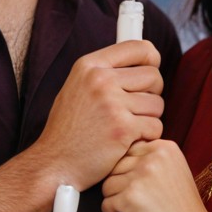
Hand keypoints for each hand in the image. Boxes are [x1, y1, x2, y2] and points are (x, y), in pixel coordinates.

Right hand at [33, 41, 163, 193]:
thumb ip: (105, 72)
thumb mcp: (77, 88)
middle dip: (151, 93)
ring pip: (157, 104)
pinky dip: (147, 137)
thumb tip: (143, 59)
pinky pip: (155, 126)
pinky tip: (127, 142)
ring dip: (149, 118)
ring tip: (127, 127)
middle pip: (153, 76)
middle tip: (136, 108)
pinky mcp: (123, 129)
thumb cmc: (68, 129)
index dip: (151, 59)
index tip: (151, 69)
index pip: (138, 47)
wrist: (54, 163)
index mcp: (89, 66)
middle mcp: (100, 80)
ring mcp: (112, 104)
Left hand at [101, 139, 211, 211]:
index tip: (132, 184)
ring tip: (125, 209)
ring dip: (113, 199)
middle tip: (128, 199)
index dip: (127, 169)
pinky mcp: (130, 197)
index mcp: (164, 148)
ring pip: (108, 184)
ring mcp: (140, 177)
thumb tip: (121, 159)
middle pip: (116, 166)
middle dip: (118, 185)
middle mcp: (152, 158)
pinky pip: (106, 203)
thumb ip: (153, 159)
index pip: (129, 150)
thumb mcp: (175, 170)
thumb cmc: (183, 208)